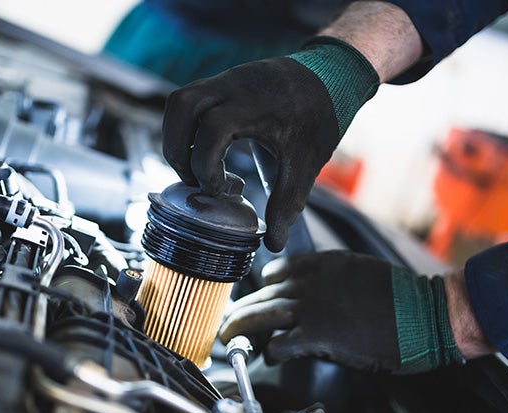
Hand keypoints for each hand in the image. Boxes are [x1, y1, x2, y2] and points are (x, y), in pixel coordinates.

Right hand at [162, 39, 378, 251]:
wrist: (333, 74)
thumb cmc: (320, 117)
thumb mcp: (306, 164)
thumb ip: (287, 204)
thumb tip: (273, 243)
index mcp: (258, 106)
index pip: (213, 128)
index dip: (206, 163)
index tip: (219, 189)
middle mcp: (235, 85)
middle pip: (183, 107)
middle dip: (177, 150)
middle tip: (193, 179)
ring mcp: (226, 79)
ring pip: (179, 101)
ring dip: (175, 137)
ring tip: (192, 166)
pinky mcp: (221, 81)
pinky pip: (188, 100)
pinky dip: (185, 127)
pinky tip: (203, 149)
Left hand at [219, 251, 461, 372]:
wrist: (427, 314)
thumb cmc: (403, 298)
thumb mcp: (362, 273)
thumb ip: (332, 281)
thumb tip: (315, 296)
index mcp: (322, 264)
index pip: (276, 272)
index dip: (262, 289)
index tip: (255, 300)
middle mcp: (310, 282)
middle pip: (261, 295)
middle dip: (241, 310)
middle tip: (228, 323)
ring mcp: (311, 308)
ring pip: (260, 315)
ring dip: (240, 328)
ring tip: (229, 339)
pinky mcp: (317, 336)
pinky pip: (279, 344)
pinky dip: (270, 351)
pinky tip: (269, 356)